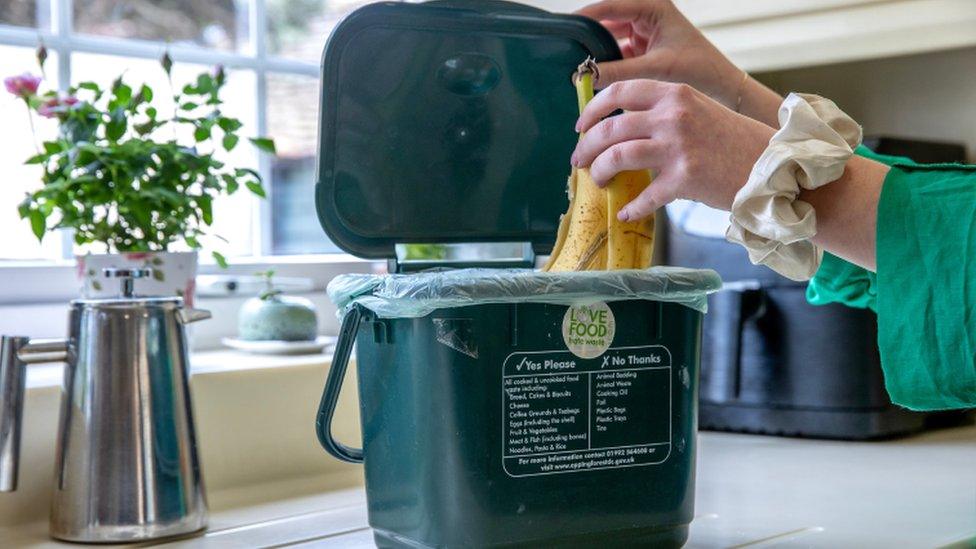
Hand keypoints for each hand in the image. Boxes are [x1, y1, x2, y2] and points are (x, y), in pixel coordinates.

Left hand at [572, 80, 774, 220]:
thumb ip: (663, 112)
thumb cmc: (733, 141)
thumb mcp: (699, 110)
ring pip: (618, 157)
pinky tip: (625, 212)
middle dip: (587, 147)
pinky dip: (631, 207)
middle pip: (610, 128)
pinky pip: (644, 197)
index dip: (592, 109)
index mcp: (674, 95)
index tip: (580, 127)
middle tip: (580, 161)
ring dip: (600, 172)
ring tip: (598, 181)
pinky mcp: (685, 179)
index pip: (619, 91)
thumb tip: (621, 126)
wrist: (772, 166)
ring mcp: (678, 148)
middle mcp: (673, 117)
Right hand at [577, 0, 781, 126]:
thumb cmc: (699, 69)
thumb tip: (585, 76)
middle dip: (587, 39)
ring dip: (595, 54)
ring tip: (578, 68)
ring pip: (608, 40)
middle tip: (567, 54)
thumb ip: (619, 71)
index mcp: (652, 7)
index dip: (585, 16)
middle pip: (605, 22)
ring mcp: (642, 33)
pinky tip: (592, 78)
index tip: (564, 29)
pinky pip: (615, 55)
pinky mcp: (640, 52)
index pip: (610, 6)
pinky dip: (604, 66)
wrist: (722, 88)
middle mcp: (645, 15)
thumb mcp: (656, 68)